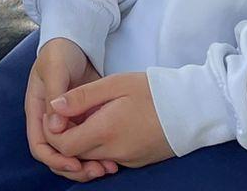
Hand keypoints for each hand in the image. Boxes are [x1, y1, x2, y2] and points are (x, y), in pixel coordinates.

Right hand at [26, 38, 118, 181]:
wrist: (76, 43)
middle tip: (96, 171)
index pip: (39, 146)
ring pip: (74, 154)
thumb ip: (55, 95)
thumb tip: (55, 127)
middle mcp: (50, 122)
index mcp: (37, 111)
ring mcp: (68, 123)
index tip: (74, 164)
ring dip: (88, 165)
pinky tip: (113, 159)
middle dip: (74, 168)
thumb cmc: (60, 52)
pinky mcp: (84, 121)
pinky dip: (99, 155)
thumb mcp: (55, 68)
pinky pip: (89, 144)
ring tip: (108, 168)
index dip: (54, 159)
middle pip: (57, 156)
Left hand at [46, 70, 170, 173]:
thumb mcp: (115, 84)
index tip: (59, 113)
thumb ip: (81, 96)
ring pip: (92, 157)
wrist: (192, 109)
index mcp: (105, 131)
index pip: (63, 146)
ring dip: (84, 141)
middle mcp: (114, 152)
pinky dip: (101, 145)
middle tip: (74, 112)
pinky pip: (109, 158)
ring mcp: (127, 160)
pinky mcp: (137, 162)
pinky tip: (109, 124)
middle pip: (75, 154)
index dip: (54, 131)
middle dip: (68, 136)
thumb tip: (54, 107)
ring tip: (92, 115)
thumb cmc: (153, 91)